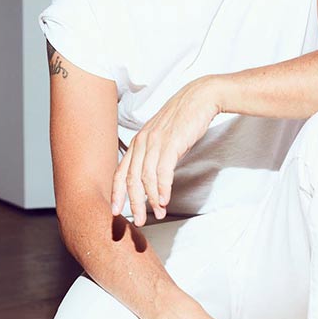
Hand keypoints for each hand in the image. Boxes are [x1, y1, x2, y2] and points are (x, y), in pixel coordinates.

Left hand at [111, 77, 219, 225]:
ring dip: (151, 200)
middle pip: (131, 179)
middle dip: (134, 203)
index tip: (116, 211)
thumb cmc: (184, 118)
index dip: (117, 193)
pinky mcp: (171, 143)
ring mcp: (156, 142)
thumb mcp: (163, 136)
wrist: (200, 97)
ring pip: (146, 178)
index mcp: (138, 141)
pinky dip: (163, 189)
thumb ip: (155, 153)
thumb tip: (154, 177)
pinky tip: (165, 200)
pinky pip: (163, 172)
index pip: (121, 171)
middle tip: (138, 221)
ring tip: (158, 213)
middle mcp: (142, 142)